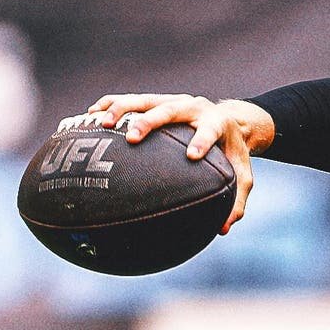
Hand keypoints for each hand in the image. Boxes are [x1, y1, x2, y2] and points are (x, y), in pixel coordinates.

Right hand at [87, 93, 275, 232]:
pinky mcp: (156, 100)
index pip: (210, 131)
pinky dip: (109, 106)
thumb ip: (236, 200)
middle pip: (170, 109)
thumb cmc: (232, 153)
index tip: (193, 156)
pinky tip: (89, 116)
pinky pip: (129, 100)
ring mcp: (172, 100)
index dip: (203, 141)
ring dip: (122, 109)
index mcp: (218, 123)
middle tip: (132, 138)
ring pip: (144, 100)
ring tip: (101, 124)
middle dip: (150, 121)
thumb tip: (223, 229)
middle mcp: (194, 107)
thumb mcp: (241, 175)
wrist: (230, 120)